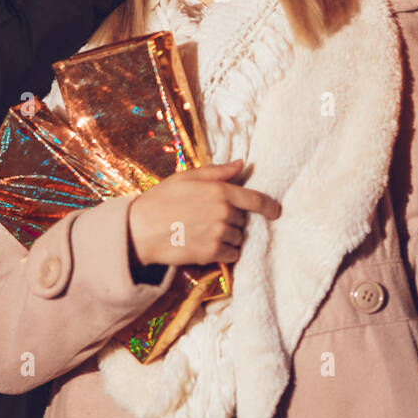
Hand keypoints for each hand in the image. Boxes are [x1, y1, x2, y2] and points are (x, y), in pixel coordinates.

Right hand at [127, 158, 280, 268]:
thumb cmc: (161, 199)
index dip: (269, 207)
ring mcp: (220, 233)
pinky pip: (232, 254)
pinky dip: (225, 252)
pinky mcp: (213, 252)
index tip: (276, 212)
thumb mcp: (187, 177)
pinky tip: (206, 244)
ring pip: (238, 238)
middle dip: (232, 219)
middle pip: (243, 219)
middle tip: (208, 218)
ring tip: (205, 231)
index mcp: (221, 191)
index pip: (256, 200)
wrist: (141, 229)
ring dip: (229, 236)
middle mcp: (224, 212)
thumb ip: (218, 171)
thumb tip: (241, 164)